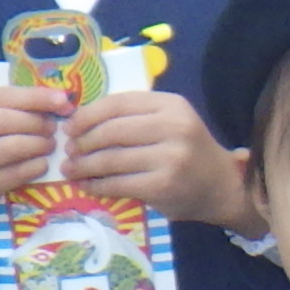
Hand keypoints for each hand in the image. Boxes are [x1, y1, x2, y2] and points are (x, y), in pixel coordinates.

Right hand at [0, 84, 70, 247]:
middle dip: (36, 122)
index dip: (34, 96)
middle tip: (53, 128)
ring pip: (10, 147)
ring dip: (38, 144)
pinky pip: (12, 174)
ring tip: (49, 145)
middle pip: (5, 120)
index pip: (0, 95)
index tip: (62, 99)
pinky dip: (33, 167)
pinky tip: (42, 165)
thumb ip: (3, 111)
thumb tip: (54, 100)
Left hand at [65, 89, 245, 224]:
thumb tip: (79, 121)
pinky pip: (118, 183)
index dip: (88, 114)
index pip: (119, 103)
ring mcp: (170, 158)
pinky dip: (96, 185)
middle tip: (68, 150)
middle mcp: (174, 127)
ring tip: (70, 169)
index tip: (70, 126)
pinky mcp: (163, 186)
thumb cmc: (187, 151)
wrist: (221, 186)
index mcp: (172, 105)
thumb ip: (134, 116)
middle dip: (83, 141)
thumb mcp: (169, 122)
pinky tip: (87, 185)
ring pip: (112, 158)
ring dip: (84, 165)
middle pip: (112, 131)